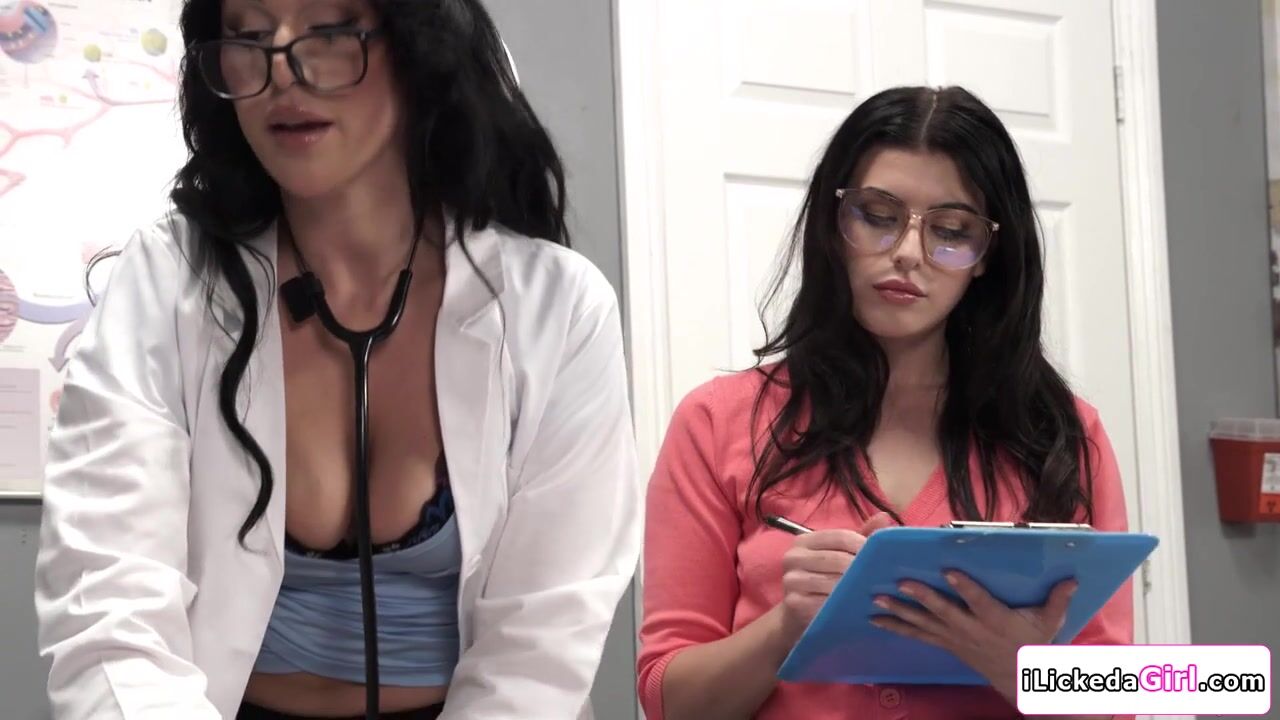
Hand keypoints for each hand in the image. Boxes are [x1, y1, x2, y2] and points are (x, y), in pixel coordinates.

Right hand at [777, 512, 894, 643]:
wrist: (795, 609)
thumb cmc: (821, 577)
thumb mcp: (837, 554)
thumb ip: (859, 537)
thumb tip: (884, 517)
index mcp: (804, 540)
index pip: (840, 536)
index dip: (863, 545)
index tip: (882, 557)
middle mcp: (793, 557)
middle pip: (838, 559)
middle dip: (862, 569)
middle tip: (883, 578)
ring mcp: (792, 580)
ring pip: (833, 582)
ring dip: (855, 588)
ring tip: (875, 592)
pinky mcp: (793, 602)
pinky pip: (825, 603)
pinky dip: (843, 605)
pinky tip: (857, 607)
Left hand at [870, 570, 1076, 702]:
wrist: (1018, 679)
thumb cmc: (1033, 644)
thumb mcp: (1050, 623)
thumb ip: (1058, 599)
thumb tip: (1072, 577)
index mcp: (996, 620)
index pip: (979, 602)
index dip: (965, 587)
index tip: (949, 571)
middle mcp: (972, 629)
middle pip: (944, 612)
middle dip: (922, 598)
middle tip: (901, 583)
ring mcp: (955, 638)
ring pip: (924, 624)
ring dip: (900, 612)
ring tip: (877, 601)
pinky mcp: (946, 643)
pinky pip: (918, 634)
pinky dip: (897, 626)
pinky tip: (876, 619)